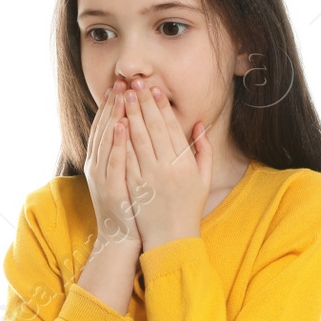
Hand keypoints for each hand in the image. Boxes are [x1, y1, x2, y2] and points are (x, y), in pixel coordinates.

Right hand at [83, 78, 148, 252]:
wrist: (121, 236)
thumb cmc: (128, 206)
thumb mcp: (123, 176)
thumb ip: (125, 153)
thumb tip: (131, 128)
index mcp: (100, 161)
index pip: (105, 127)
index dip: (111, 106)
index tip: (120, 86)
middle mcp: (96, 165)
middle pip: (104, 128)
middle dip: (113, 104)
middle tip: (121, 82)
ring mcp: (101, 176)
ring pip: (107, 139)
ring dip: (114, 115)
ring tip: (122, 95)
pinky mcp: (110, 187)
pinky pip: (114, 160)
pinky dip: (117, 141)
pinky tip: (123, 125)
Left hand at [120, 78, 212, 250]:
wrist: (171, 237)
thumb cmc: (189, 207)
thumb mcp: (204, 179)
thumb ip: (204, 150)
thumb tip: (199, 125)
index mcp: (184, 163)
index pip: (170, 127)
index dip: (161, 107)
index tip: (154, 89)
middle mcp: (166, 167)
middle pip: (151, 127)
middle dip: (143, 103)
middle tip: (135, 83)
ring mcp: (148, 176)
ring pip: (136, 139)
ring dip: (129, 114)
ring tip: (124, 96)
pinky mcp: (133, 185)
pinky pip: (125, 157)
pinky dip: (120, 138)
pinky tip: (116, 122)